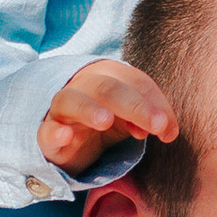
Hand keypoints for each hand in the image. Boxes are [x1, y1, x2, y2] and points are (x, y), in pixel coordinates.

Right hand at [37, 59, 178, 173]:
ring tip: (106, 121)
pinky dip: (54, 132)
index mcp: (109, 75)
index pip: (135, 81)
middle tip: (157, 126)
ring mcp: (62, 110)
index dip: (154, 103)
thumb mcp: (131, 119)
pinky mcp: (46, 134)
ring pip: (71, 100)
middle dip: (135, 105)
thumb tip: (166, 129)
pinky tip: (65, 136)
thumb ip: (149, 119)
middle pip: (107, 87)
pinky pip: (46, 130)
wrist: (69, 141)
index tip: (169, 129)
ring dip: (89, 108)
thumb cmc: (106, 123)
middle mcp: (83, 86)